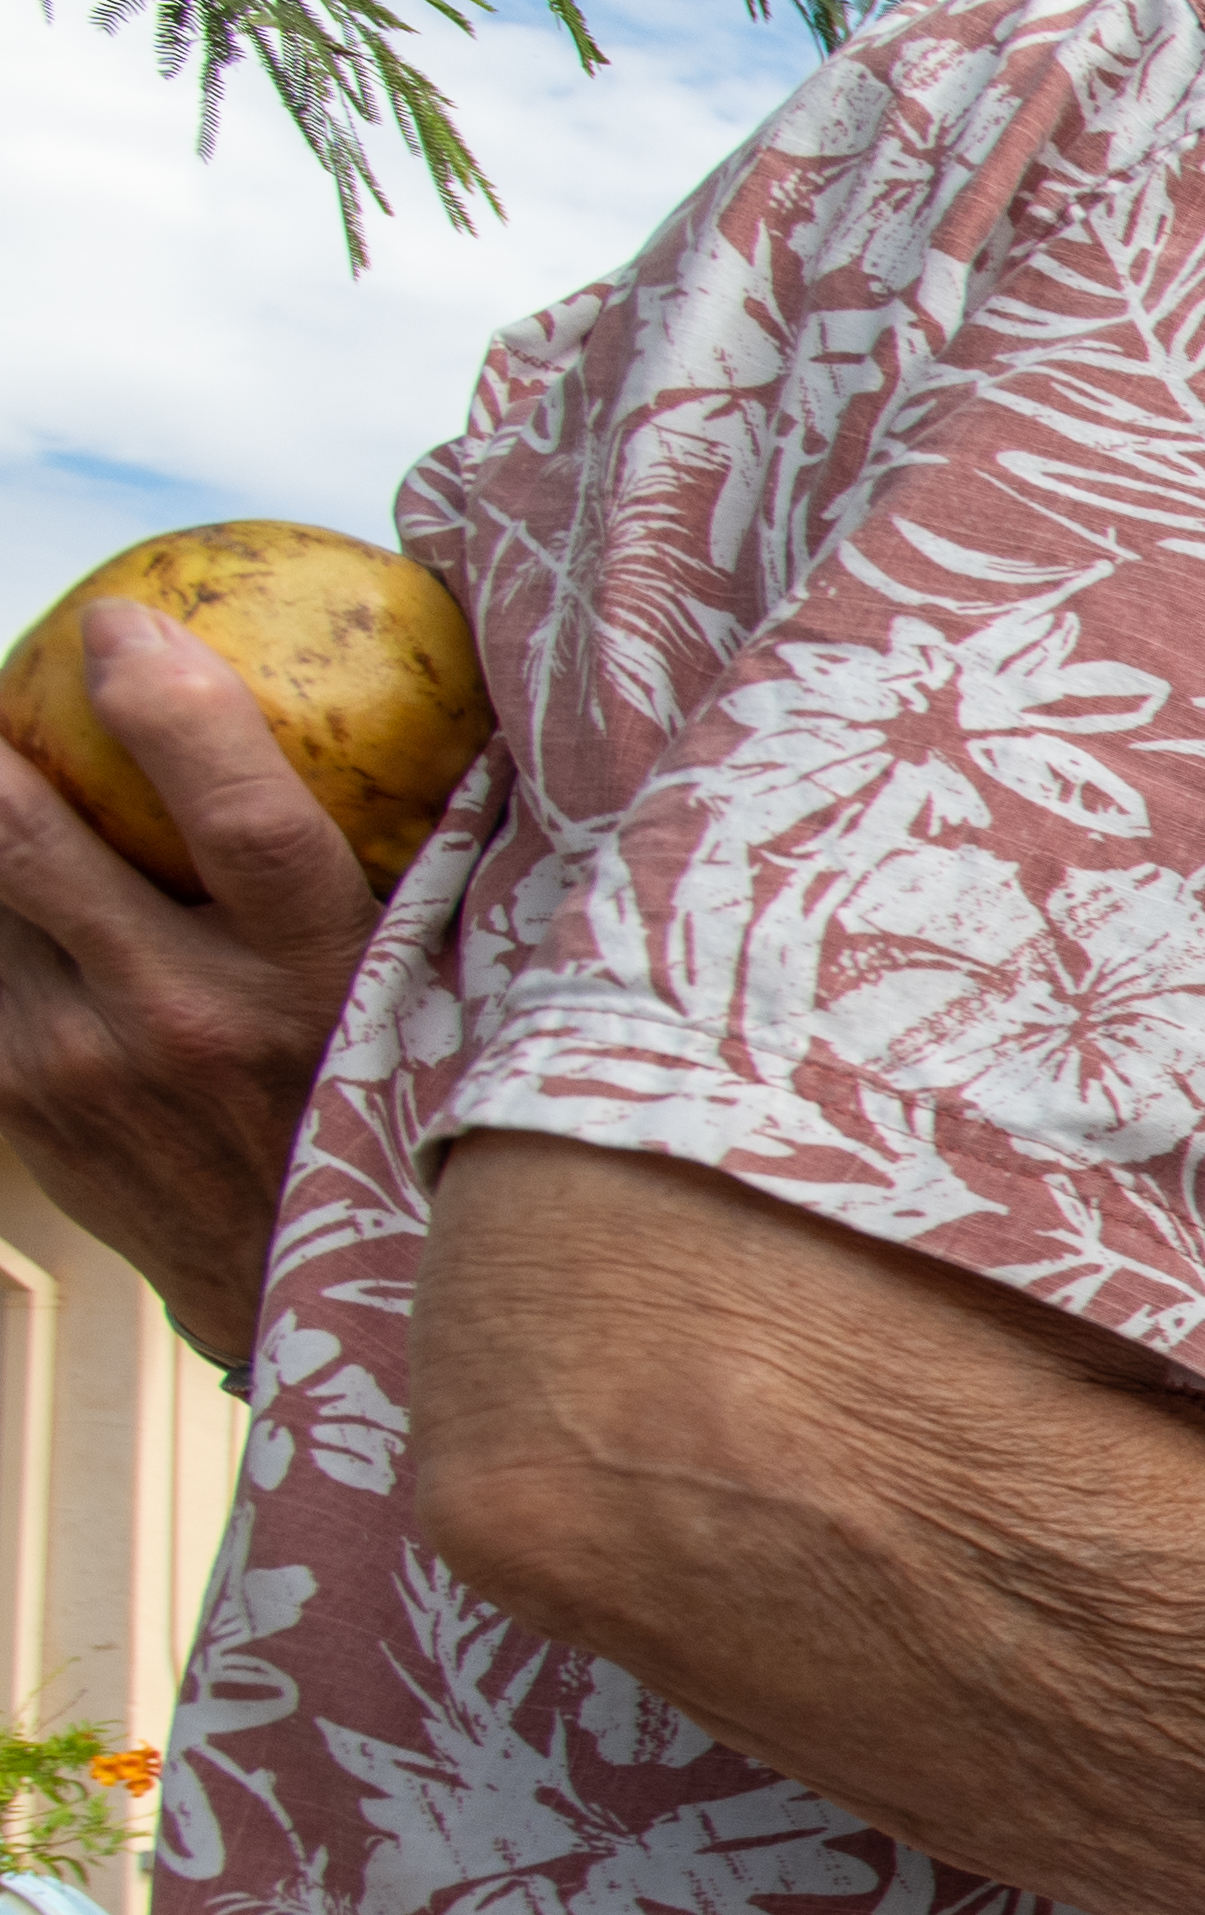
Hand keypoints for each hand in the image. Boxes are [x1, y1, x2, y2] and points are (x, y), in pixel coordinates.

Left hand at [0, 605, 389, 1366]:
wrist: (300, 1291)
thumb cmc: (389, 1103)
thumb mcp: (428, 995)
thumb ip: (419, 869)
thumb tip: (451, 709)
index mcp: (314, 982)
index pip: (243, 817)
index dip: (172, 704)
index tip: (127, 622)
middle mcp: (186, 1020)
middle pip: (26, 834)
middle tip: (7, 685)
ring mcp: (81, 1065)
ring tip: (11, 771)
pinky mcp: (15, 1100)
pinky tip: (19, 881)